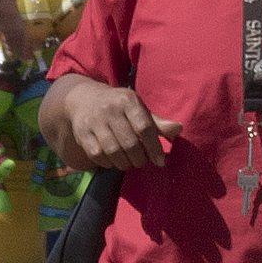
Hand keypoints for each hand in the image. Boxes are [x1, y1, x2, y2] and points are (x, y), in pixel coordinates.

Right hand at [38, 75, 163, 172]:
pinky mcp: (82, 133)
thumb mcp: (139, 109)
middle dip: (139, 158)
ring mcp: (94, 121)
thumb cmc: (119, 107)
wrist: (84, 99)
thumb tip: (178, 129)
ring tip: (129, 162)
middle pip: (130, 143)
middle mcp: (110, 109)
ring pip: (113, 151)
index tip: (160, 162)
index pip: (145, 127)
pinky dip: (108, 163)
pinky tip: (113, 160)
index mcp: (128, 100)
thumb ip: (157, 122)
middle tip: (141, 161)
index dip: (154, 148)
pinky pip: (97, 155)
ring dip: (124, 163)